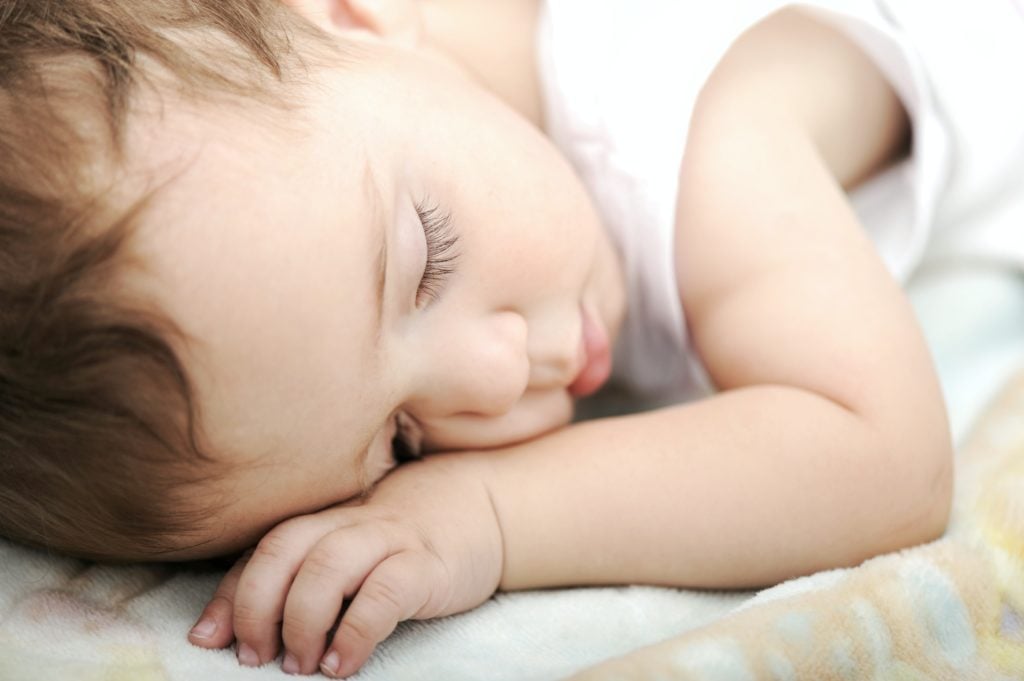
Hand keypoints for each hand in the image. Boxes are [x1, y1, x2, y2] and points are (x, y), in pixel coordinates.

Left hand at [187, 454, 503, 676]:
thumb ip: (303, 573)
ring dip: (301, 619)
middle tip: (253, 657)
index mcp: (323, 520)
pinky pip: (385, 592)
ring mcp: (389, 539)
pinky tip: (342, 663)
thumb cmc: (402, 540)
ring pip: (329, 564)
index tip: (207, 639)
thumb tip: (233, 629)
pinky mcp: (427, 565)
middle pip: (285, 548)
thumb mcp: (350, 547)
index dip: (229, 594)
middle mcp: (348, 523)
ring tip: (297, 666)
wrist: (481, 509)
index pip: (262, 549)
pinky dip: (356, 630)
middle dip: (256, 605)